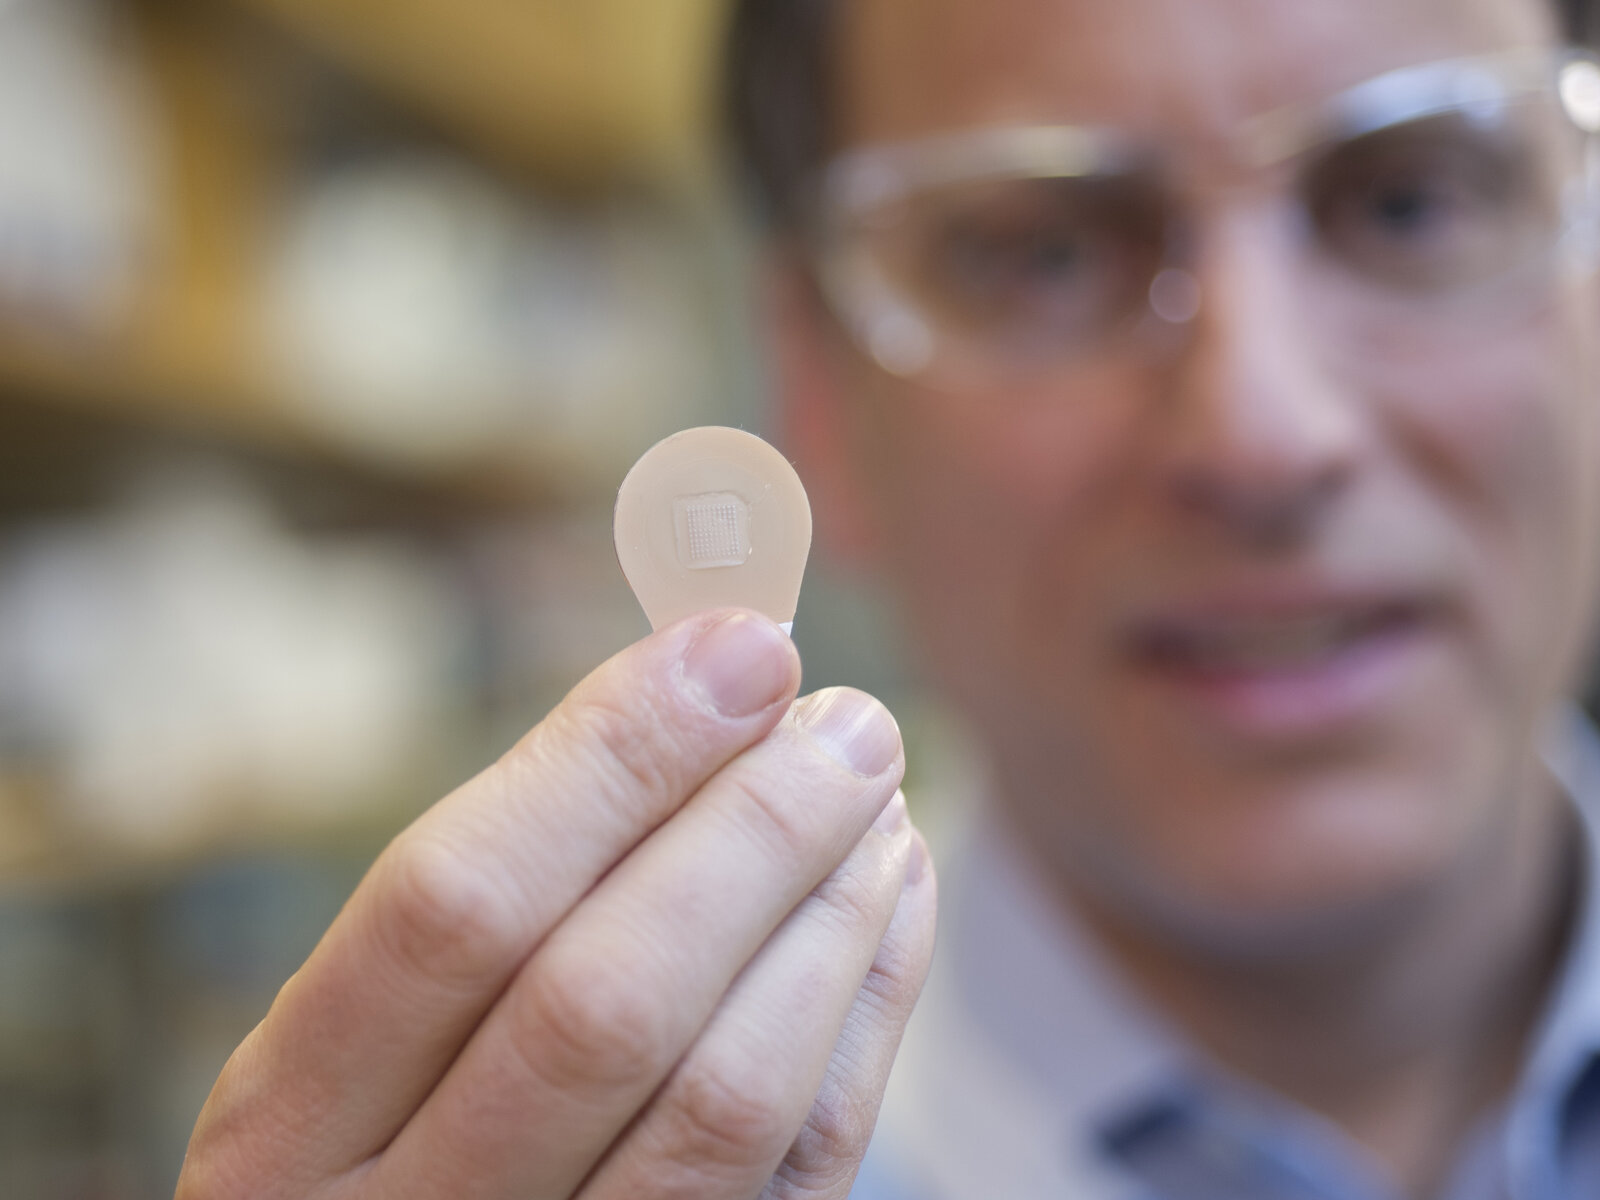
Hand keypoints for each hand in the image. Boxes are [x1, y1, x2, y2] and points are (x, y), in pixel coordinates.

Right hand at [176, 609, 936, 1198]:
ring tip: (875, 798)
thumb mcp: (373, 1020)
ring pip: (725, 1098)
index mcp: (290, 1125)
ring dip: (829, 916)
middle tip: (848, 721)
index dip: (611, 760)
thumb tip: (712, 682)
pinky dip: (868, 1008)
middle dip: (753, 833)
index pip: (453, 904)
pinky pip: (807, 1161)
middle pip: (605, 1004)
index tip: (736, 650)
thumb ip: (509, 874)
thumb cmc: (399, 1121)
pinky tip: (889, 896)